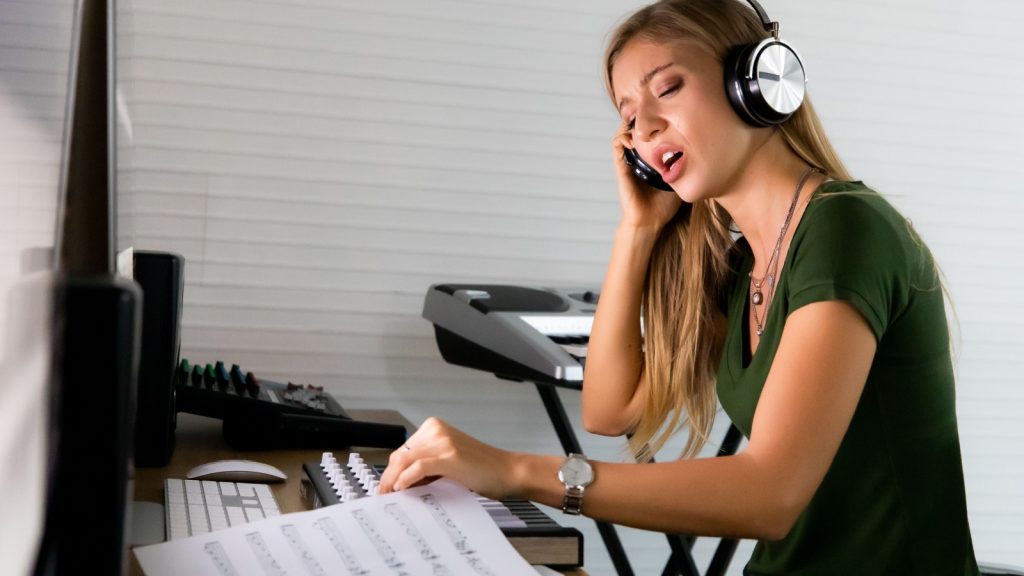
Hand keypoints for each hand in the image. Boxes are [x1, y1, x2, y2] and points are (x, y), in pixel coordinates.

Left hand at [378, 417, 518, 500]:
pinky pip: (418, 467)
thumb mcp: (448, 462)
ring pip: (405, 460)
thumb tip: (400, 482)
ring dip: (393, 480)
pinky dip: (406, 478)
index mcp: (435, 427)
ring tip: (391, 495)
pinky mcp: (449, 456)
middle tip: (384, 495)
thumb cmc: (483, 470)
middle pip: (400, 454)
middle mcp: (436, 430)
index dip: (390, 470)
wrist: (508, 472)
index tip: (385, 486)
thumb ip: (426, 466)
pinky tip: (402, 488)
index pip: (403, 449)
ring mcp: (443, 442)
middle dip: (389, 476)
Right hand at [611, 121, 682, 230]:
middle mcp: (639, 156)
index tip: (666, 114)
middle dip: (642, 117)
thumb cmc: (665, 205)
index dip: (655, 121)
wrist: (650, 221)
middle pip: (636, 128)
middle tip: (654, 113)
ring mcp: (628, 160)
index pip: (650, 133)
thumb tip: (708, 153)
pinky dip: (622, 137)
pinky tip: (633, 140)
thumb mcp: (682, 179)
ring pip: (624, 132)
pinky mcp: (621, 166)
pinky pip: (617, 145)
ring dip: (631, 125)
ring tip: (642, 124)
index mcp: (651, 158)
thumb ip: (689, 166)